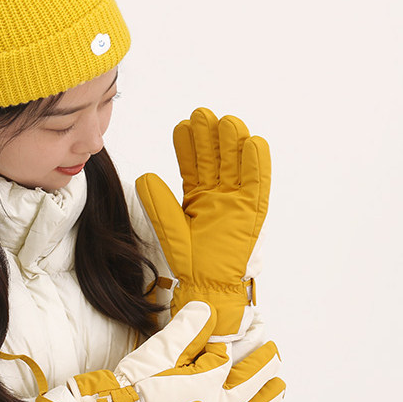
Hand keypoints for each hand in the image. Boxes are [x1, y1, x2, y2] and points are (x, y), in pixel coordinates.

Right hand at [36, 302, 284, 401]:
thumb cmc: (140, 380)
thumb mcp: (164, 347)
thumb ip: (189, 326)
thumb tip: (208, 308)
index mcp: (210, 382)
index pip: (229, 356)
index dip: (235, 337)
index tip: (248, 322)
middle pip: (251, 383)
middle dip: (265, 364)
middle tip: (274, 350)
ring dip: (268, 396)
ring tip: (280, 387)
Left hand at [136, 108, 270, 340]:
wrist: (207, 286)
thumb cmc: (190, 261)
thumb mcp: (169, 228)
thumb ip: (158, 203)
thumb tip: (144, 175)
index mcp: (198, 195)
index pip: (195, 163)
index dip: (189, 145)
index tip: (182, 126)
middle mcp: (219, 194)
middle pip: (217, 158)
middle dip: (210, 136)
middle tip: (202, 115)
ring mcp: (237, 200)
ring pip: (237, 165)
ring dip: (233, 144)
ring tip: (225, 122)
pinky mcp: (252, 211)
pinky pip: (258, 183)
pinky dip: (257, 164)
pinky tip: (253, 143)